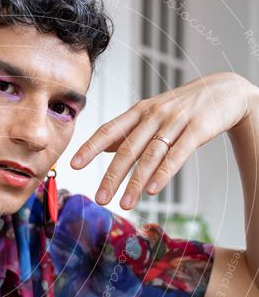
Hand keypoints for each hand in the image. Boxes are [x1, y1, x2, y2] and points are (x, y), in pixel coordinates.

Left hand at [70, 71, 256, 209]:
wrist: (223, 91)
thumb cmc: (182, 107)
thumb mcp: (151, 113)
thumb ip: (128, 130)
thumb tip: (101, 146)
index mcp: (139, 111)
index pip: (109, 129)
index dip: (90, 147)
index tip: (73, 165)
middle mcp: (154, 115)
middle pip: (128, 148)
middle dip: (112, 175)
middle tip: (99, 199)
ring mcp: (176, 122)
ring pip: (151, 155)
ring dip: (136, 182)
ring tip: (124, 204)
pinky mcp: (198, 130)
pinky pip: (178, 154)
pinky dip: (164, 173)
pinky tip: (152, 190)